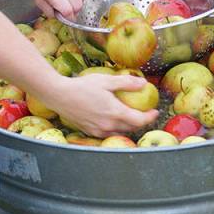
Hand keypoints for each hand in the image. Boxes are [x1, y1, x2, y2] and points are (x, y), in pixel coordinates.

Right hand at [44, 74, 158, 137]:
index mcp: (115, 113)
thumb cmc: (82, 86)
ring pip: (119, 132)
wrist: (59, 95)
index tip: (154, 111)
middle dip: (141, 122)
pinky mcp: (90, 131)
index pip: (140, 120)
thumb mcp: (106, 80)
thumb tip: (144, 83)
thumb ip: (126, 83)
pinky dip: (115, 128)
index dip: (150, 117)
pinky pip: (108, 133)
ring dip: (128, 126)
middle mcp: (108, 125)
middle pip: (131, 128)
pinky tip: (113, 120)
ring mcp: (98, 130)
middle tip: (144, 113)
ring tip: (130, 117)